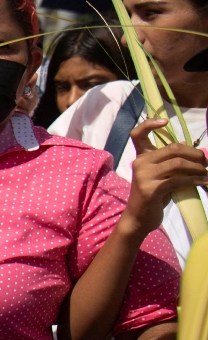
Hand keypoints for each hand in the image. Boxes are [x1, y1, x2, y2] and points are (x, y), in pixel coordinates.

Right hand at [123, 118, 207, 234]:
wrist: (140, 218)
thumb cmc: (153, 195)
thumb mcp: (160, 175)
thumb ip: (169, 161)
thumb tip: (188, 145)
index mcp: (141, 157)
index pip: (138, 134)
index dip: (150, 124)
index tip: (165, 122)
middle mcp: (140, 163)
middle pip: (172, 148)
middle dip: (194, 153)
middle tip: (205, 162)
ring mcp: (144, 176)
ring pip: (177, 163)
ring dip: (197, 168)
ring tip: (206, 173)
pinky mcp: (150, 189)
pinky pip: (178, 180)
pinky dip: (195, 180)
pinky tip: (203, 182)